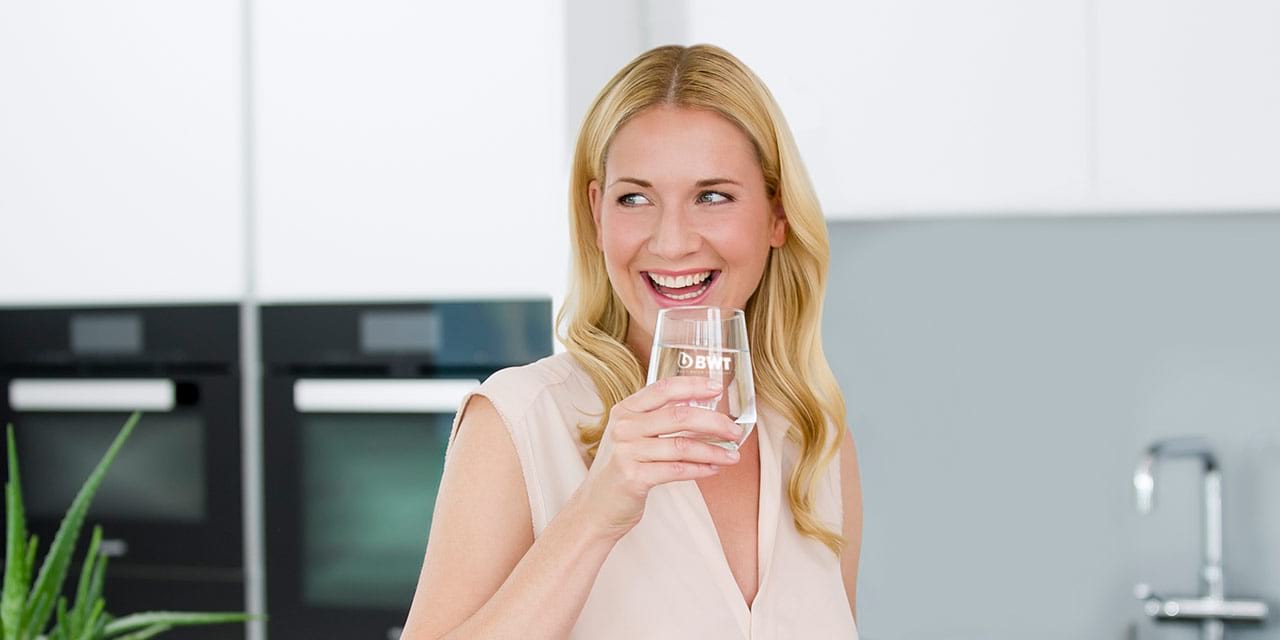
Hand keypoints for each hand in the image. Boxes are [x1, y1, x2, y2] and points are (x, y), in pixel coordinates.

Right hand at [574, 376, 744, 540]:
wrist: (596, 507)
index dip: (692, 386)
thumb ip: (657, 420)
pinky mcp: (633, 478)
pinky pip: (676, 470)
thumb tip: (704, 412)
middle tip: (734, 431)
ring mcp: (627, 452)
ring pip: (682, 446)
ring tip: (732, 456)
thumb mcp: (632, 436)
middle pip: (678, 416)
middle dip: (714, 423)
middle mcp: (624, 427)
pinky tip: (713, 469)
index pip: (663, 389)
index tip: (717, 388)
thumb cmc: (623, 468)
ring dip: (713, 451)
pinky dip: (699, 469)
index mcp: (625, 410)